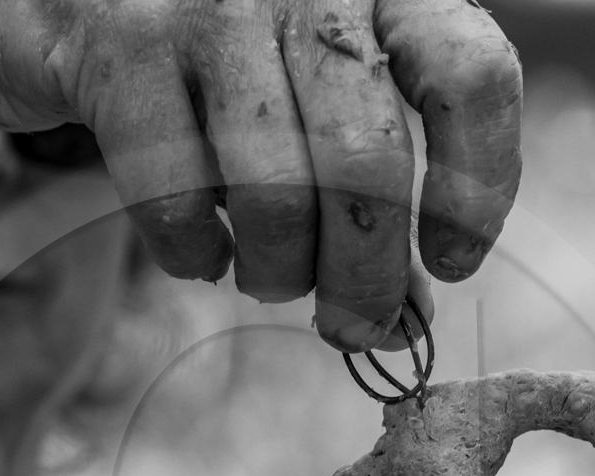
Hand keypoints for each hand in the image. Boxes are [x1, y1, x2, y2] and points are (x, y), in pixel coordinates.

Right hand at [0, 0, 521, 349]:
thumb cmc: (207, 57)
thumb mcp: (307, 91)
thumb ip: (367, 184)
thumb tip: (409, 319)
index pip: (470, 75)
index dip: (475, 187)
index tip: (451, 261)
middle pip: (367, 165)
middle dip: (366, 278)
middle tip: (354, 325)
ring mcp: (206, 4)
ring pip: (273, 196)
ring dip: (277, 273)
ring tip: (267, 277)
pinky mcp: (118, 47)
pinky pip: (175, 204)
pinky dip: (192, 257)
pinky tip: (197, 254)